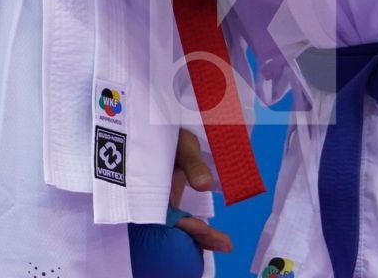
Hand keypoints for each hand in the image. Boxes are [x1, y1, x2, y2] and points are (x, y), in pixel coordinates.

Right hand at [167, 131, 230, 254]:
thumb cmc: (172, 136)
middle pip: (172, 229)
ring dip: (200, 238)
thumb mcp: (184, 146)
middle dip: (196, 238)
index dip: (184, 225)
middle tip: (224, 244)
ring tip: (225, 245)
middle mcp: (156, 202)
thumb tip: (205, 185)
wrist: (167, 132)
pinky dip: (200, 231)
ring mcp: (164, 205)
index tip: (202, 227)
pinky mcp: (172, 205)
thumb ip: (193, 164)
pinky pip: (185, 222)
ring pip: (179, 229)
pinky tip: (219, 240)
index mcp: (152, 190)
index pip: (165, 217)